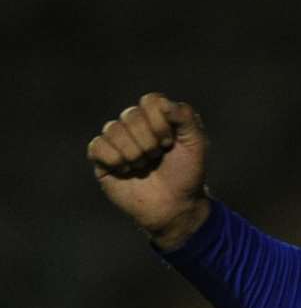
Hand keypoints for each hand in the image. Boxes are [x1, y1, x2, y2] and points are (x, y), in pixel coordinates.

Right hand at [87, 93, 211, 250]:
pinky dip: (113, 159)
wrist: (173, 206)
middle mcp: (136, 126)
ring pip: (112, 129)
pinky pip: (97, 146)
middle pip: (130, 114)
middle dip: (148, 140)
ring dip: (133, 152)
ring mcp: (118, 141)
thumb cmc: (186, 175)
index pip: (150, 101)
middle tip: (157, 157)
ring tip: (143, 166)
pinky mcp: (102, 159)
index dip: (159, 122)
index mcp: (159, 118)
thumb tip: (163, 103)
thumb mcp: (196, 144)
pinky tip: (126, 170)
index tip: (169, 143)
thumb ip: (185, 117)